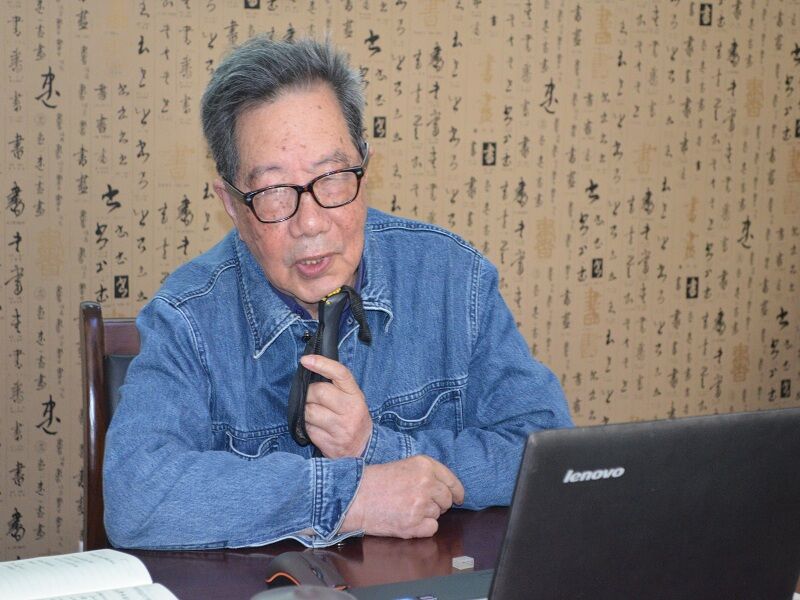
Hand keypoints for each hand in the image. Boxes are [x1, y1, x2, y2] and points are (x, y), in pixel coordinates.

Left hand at [300, 354, 372, 458]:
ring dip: (305, 411)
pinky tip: (316, 427)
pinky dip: (307, 426)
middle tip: (311, 398)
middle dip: (307, 393)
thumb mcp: (353, 399)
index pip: (340, 373)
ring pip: (309, 411)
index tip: (306, 360)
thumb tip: (312, 368)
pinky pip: (307, 429)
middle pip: (318, 392)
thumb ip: (338, 386)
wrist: (364, 449)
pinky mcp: (329, 443)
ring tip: (314, 414)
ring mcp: (340, 428)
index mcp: (355, 396)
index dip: (322, 364)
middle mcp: (349, 410)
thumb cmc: (354, 418)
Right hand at [340, 455, 464, 538]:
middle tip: (419, 503)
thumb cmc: (375, 482)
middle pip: (447, 500)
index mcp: (424, 465)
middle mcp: (426, 482)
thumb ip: (426, 473)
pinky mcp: (415, 524)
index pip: (452, 480)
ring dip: (426, 514)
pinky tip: (406, 519)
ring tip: (405, 508)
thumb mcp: (404, 466)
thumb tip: (447, 489)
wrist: (355, 498)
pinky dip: (422, 528)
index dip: (457, 491)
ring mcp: (422, 504)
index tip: (458, 497)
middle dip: (438, 504)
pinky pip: (432, 528)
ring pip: (438, 514)